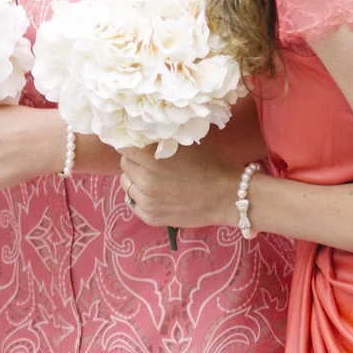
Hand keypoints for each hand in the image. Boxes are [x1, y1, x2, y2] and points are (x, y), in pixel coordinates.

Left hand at [116, 142, 242, 231]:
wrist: (229, 196)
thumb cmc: (211, 164)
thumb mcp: (184, 144)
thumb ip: (159, 141)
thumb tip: (140, 135)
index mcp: (150, 158)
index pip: (123, 146)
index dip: (131, 143)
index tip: (137, 144)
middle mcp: (144, 180)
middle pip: (124, 164)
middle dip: (134, 160)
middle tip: (149, 161)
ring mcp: (146, 201)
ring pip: (127, 184)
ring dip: (135, 179)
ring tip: (152, 178)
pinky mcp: (150, 217)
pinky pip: (132, 203)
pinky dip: (139, 197)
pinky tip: (153, 193)